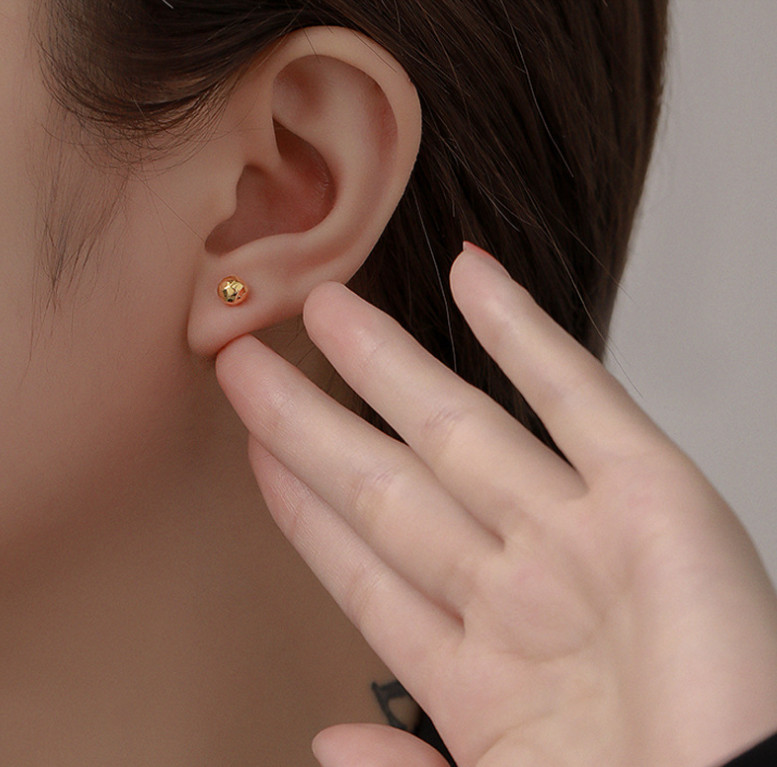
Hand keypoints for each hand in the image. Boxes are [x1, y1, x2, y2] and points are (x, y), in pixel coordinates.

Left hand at [215, 244, 776, 766]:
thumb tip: (328, 739)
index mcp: (480, 669)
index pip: (364, 569)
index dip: (304, 512)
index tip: (256, 456)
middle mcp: (519, 587)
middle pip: (387, 486)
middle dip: (310, 423)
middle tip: (243, 366)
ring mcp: (580, 537)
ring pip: (458, 429)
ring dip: (387, 364)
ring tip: (324, 309)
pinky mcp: (655, 499)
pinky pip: (576, 396)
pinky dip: (525, 332)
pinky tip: (472, 277)